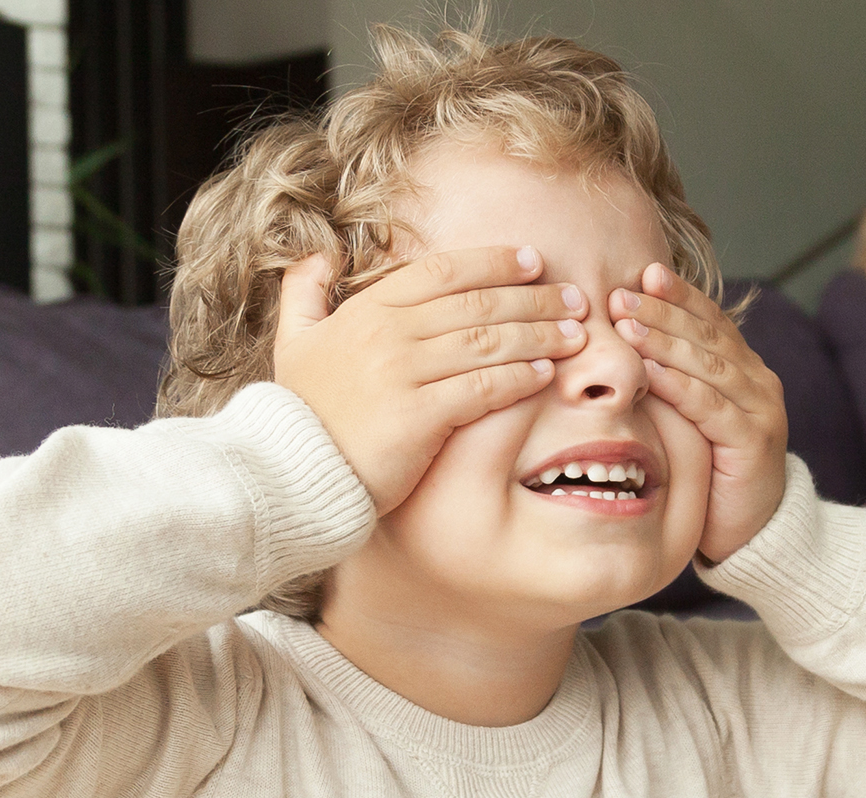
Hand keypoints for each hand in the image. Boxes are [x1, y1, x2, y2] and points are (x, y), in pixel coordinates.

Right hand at [273, 246, 588, 515]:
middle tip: (575, 297)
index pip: (442, 271)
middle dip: (533, 296)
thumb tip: (317, 255)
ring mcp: (402, 373)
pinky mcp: (418, 417)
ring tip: (576, 335)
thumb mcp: (291, 343)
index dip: (493, 262)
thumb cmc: (299, 413)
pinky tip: (546, 376)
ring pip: (487, 341)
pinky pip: (483, 388)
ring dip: (539, 334)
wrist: (288, 474)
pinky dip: (519, 378)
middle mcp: (387, 333)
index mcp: (365, 310)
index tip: (532, 260)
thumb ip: (304, 294)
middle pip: (477, 302)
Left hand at [613, 264, 787, 563]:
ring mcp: (760, 409)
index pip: (709, 320)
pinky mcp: (754, 442)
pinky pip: (713, 408)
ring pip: (709, 364)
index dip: (678, 295)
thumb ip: (666, 383)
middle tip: (622, 293)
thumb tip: (614, 346)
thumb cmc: (709, 476)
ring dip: (667, 340)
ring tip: (628, 322)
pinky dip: (681, 386)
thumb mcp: (686, 421)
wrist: (750, 533)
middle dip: (664, 310)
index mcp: (741, 368)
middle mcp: (756, 381)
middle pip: (707, 334)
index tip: (642, 272)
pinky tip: (651, 372)